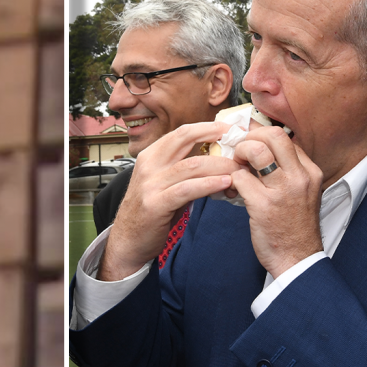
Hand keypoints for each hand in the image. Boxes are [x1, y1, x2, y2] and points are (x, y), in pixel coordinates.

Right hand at [100, 122, 243, 280]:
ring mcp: (151, 184)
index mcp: (150, 156)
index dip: (207, 127)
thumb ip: (183, 170)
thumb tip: (216, 160)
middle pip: (184, 139)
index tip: (229, 129)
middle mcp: (149, 165)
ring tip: (239, 170)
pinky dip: (210, 184)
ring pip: (192, 165)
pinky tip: (225, 184)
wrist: (128, 239)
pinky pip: (188, 189)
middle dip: (215, 136)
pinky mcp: (156, 204)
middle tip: (239, 141)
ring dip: (220, 166)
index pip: (181, 133)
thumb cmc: (150, 211)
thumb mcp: (163, 183)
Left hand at [231, 126, 323, 277]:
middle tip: (237, 152)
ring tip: (234, 168)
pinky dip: (229, 180)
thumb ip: (284, 171)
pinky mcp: (264, 205)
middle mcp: (300, 177)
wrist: (297, 259)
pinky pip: (239, 177)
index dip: (259, 136)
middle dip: (248, 138)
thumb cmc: (293, 227)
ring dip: (237, 155)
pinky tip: (230, 190)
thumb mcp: (300, 193)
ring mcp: (283, 190)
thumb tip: (256, 150)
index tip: (246, 142)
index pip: (283, 137)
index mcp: (309, 172)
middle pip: (272, 135)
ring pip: (255, 150)